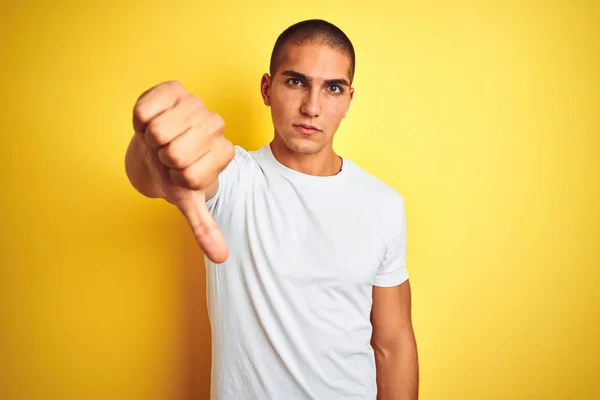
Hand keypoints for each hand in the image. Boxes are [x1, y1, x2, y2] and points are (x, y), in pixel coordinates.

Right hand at [132, 80, 233, 262]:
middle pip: (174, 152)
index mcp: (223, 154)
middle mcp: (215, 126)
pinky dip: (140, 121)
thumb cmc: (174, 172)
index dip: (174, 178)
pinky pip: (145, 109)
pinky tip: (151, 121)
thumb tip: (222, 258)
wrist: (157, 145)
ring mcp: (196, 104)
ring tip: (160, 140)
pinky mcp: (174, 89)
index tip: (178, 172)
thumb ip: (205, 227)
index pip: (190, 175)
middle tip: (166, 155)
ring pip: (159, 131)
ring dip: (150, 141)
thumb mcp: (188, 200)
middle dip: (162, 160)